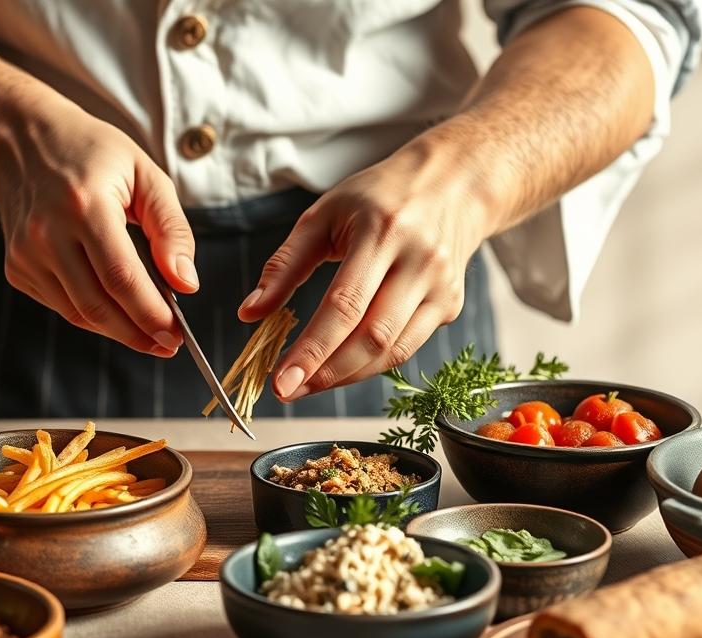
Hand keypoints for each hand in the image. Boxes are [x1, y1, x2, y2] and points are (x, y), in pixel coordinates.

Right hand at [0, 96, 196, 356]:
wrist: (20, 140)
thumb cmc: (92, 153)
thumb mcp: (145, 174)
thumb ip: (171, 229)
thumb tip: (187, 285)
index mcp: (84, 205)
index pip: (121, 278)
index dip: (151, 314)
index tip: (177, 334)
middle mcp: (46, 233)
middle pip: (98, 305)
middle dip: (138, 333)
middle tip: (169, 345)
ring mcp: (25, 254)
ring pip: (78, 314)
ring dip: (117, 330)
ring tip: (149, 333)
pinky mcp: (16, 268)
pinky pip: (61, 306)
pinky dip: (92, 315)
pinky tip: (115, 309)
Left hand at [238, 131, 493, 399]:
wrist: (452, 183)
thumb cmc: (378, 197)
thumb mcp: (323, 214)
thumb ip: (284, 265)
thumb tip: (249, 313)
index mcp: (382, 231)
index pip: (344, 305)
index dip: (312, 350)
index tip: (280, 381)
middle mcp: (419, 261)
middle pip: (372, 335)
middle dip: (326, 373)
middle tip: (288, 390)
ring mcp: (441, 286)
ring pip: (393, 350)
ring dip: (347, 376)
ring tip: (308, 384)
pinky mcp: (450, 305)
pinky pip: (407, 348)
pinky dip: (371, 365)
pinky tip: (341, 368)